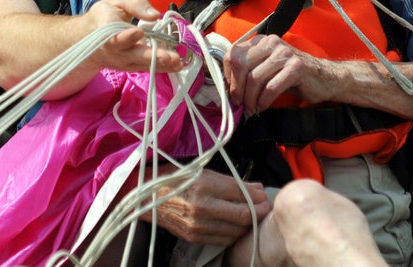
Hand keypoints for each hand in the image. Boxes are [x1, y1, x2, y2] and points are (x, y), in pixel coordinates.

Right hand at [83, 0, 184, 72]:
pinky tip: (177, 66)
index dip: (125, 37)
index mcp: (106, 29)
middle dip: (151, 56)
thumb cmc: (105, 14)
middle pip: (131, 55)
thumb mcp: (117, 0)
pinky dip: (161, 68)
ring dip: (159, 64)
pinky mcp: (129, 66)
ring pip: (140, 64)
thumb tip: (154, 14)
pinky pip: (145, 68)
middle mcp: (113, 49)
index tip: (138, 32)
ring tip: (177, 62)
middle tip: (168, 57)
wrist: (88, 37)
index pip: (114, 37)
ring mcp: (121, 60)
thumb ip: (135, 4)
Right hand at [145, 169, 270, 244]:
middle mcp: (201, 207)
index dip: (258, 198)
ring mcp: (197, 225)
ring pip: (234, 231)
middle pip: (241, 216)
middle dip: (258, 213)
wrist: (146, 198)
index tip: (265, 197)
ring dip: (247, 225)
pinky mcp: (193, 237)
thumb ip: (233, 182)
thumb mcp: (205, 172)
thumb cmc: (176, 179)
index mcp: (204, 186)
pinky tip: (236, 226)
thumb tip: (258, 188)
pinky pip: (222, 239)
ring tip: (253, 217)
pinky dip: (233, 233)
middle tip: (265, 209)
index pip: (241, 195)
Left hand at [224, 34, 334, 114]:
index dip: (228, 77)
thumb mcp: (267, 69)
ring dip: (250, 99)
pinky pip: (271, 87)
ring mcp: (285, 53)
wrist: (324, 78)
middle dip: (237, 89)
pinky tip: (263, 107)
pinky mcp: (296, 67)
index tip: (232, 93)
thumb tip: (227, 91)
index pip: (233, 55)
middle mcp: (272, 43)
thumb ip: (249, 73)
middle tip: (240, 105)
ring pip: (255, 78)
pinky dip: (264, 101)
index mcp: (261, 41)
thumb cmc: (292, 76)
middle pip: (241, 65)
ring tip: (252, 109)